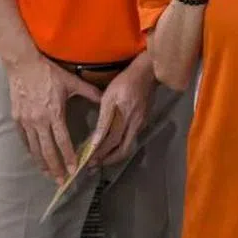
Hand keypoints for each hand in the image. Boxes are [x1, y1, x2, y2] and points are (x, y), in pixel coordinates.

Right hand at [6, 55, 103, 182]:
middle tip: (60, 181)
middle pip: (47, 150)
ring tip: (48, 175)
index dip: (68, 157)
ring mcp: (26, 121)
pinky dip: (30, 151)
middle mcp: (39, 121)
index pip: (63, 141)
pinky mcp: (17, 119)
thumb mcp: (72, 82)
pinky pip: (24, 140)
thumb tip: (105, 100)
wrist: (24, 65)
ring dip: (41, 164)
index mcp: (54, 113)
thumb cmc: (49, 73)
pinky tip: (35, 158)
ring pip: (34, 148)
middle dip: (55, 168)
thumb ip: (90, 92)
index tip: (73, 170)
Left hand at [84, 54, 156, 169]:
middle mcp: (135, 125)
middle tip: (94, 165)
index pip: (111, 142)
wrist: (148, 73)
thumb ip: (103, 119)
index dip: (100, 153)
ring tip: (101, 158)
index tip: (88, 161)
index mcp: (125, 118)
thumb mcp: (109, 96)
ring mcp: (141, 124)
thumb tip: (96, 139)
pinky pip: (131, 138)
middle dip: (108, 160)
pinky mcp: (144, 121)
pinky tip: (112, 144)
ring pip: (128, 146)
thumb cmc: (125, 81)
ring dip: (114, 154)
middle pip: (122, 150)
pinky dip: (120, 145)